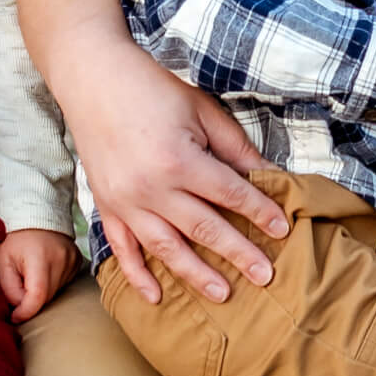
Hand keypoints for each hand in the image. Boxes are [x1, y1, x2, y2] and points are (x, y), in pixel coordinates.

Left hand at [0, 228, 81, 323]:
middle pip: (46, 297)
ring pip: (56, 292)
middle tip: (17, 289)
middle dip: (30, 301)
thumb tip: (20, 310)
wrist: (33, 213)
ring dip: (41, 292)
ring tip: (29, 275)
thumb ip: (9, 289)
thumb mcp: (2, 262)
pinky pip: (64, 283)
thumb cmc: (13, 238)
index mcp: (40, 257)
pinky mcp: (78, 260)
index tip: (14, 316)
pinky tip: (43, 270)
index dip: (24, 312)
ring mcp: (73, 259)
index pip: (37, 297)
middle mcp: (61, 258)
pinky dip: (52, 283)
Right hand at [66, 47, 286, 306]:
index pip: (230, 194)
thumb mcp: (202, 110)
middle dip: (238, 253)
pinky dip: (137, 275)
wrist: (93, 79)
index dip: (260, 212)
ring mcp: (125, 201)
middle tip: (265, 276)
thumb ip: (234, 147)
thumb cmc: (152, 90)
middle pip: (204, 228)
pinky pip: (122, 248)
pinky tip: (156, 297)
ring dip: (195, 275)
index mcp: (179, 160)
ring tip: (223, 295)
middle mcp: (151, 188)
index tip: (282, 229)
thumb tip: (268, 174)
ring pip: (165, 248)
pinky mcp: (106, 205)